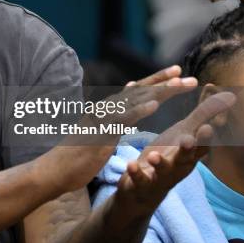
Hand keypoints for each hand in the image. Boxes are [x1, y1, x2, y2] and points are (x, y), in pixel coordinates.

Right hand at [51, 66, 197, 192]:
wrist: (56, 170)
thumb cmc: (77, 153)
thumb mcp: (99, 130)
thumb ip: (113, 115)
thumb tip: (125, 98)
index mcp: (107, 109)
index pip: (136, 91)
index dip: (157, 80)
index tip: (178, 73)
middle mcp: (105, 108)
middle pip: (139, 91)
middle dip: (164, 82)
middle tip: (187, 76)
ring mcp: (101, 119)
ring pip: (134, 100)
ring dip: (158, 91)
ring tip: (178, 84)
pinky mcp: (99, 132)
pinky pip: (122, 119)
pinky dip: (138, 110)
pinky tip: (154, 105)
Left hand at [115, 91, 235, 214]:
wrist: (143, 190)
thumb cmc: (167, 157)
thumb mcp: (184, 136)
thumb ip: (202, 117)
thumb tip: (228, 96)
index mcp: (188, 153)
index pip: (200, 145)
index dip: (204, 138)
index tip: (207, 127)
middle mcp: (178, 166)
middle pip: (185, 158)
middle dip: (187, 150)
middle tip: (188, 140)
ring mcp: (159, 176)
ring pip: (162, 171)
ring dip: (160, 164)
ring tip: (154, 156)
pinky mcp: (141, 183)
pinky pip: (139, 178)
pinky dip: (135, 172)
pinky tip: (131, 164)